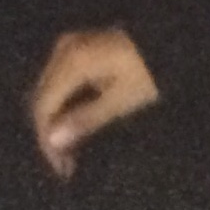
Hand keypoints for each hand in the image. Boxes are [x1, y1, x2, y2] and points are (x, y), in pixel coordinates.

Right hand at [28, 27, 159, 178]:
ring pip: (48, 92)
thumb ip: (85, 119)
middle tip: (66, 165)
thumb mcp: (122, 100)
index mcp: (72, 61)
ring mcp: (68, 46)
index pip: (43, 106)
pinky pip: (59, 83)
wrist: (168, 41)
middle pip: (42, 99)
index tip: (62, 168)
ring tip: (72, 153)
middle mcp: (62, 49)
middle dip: (50, 134)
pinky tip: (75, 126)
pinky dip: (64, 107)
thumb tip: (53, 141)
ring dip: (56, 122)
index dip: (47, 140)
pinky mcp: (77, 50)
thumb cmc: (149, 72)